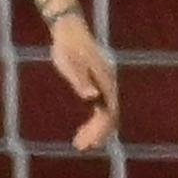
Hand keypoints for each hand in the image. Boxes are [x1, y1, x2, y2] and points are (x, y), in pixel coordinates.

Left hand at [41, 4, 117, 148]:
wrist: (69, 30)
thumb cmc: (67, 46)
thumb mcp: (70, 64)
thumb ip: (81, 81)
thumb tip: (92, 98)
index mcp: (105, 82)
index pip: (109, 113)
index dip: (100, 130)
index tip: (89, 143)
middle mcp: (109, 86)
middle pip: (109, 117)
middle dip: (97, 134)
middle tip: (81, 147)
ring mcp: (105, 85)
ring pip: (106, 114)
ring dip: (96, 130)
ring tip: (81, 143)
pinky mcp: (98, 84)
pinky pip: (101, 108)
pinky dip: (94, 121)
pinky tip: (83, 129)